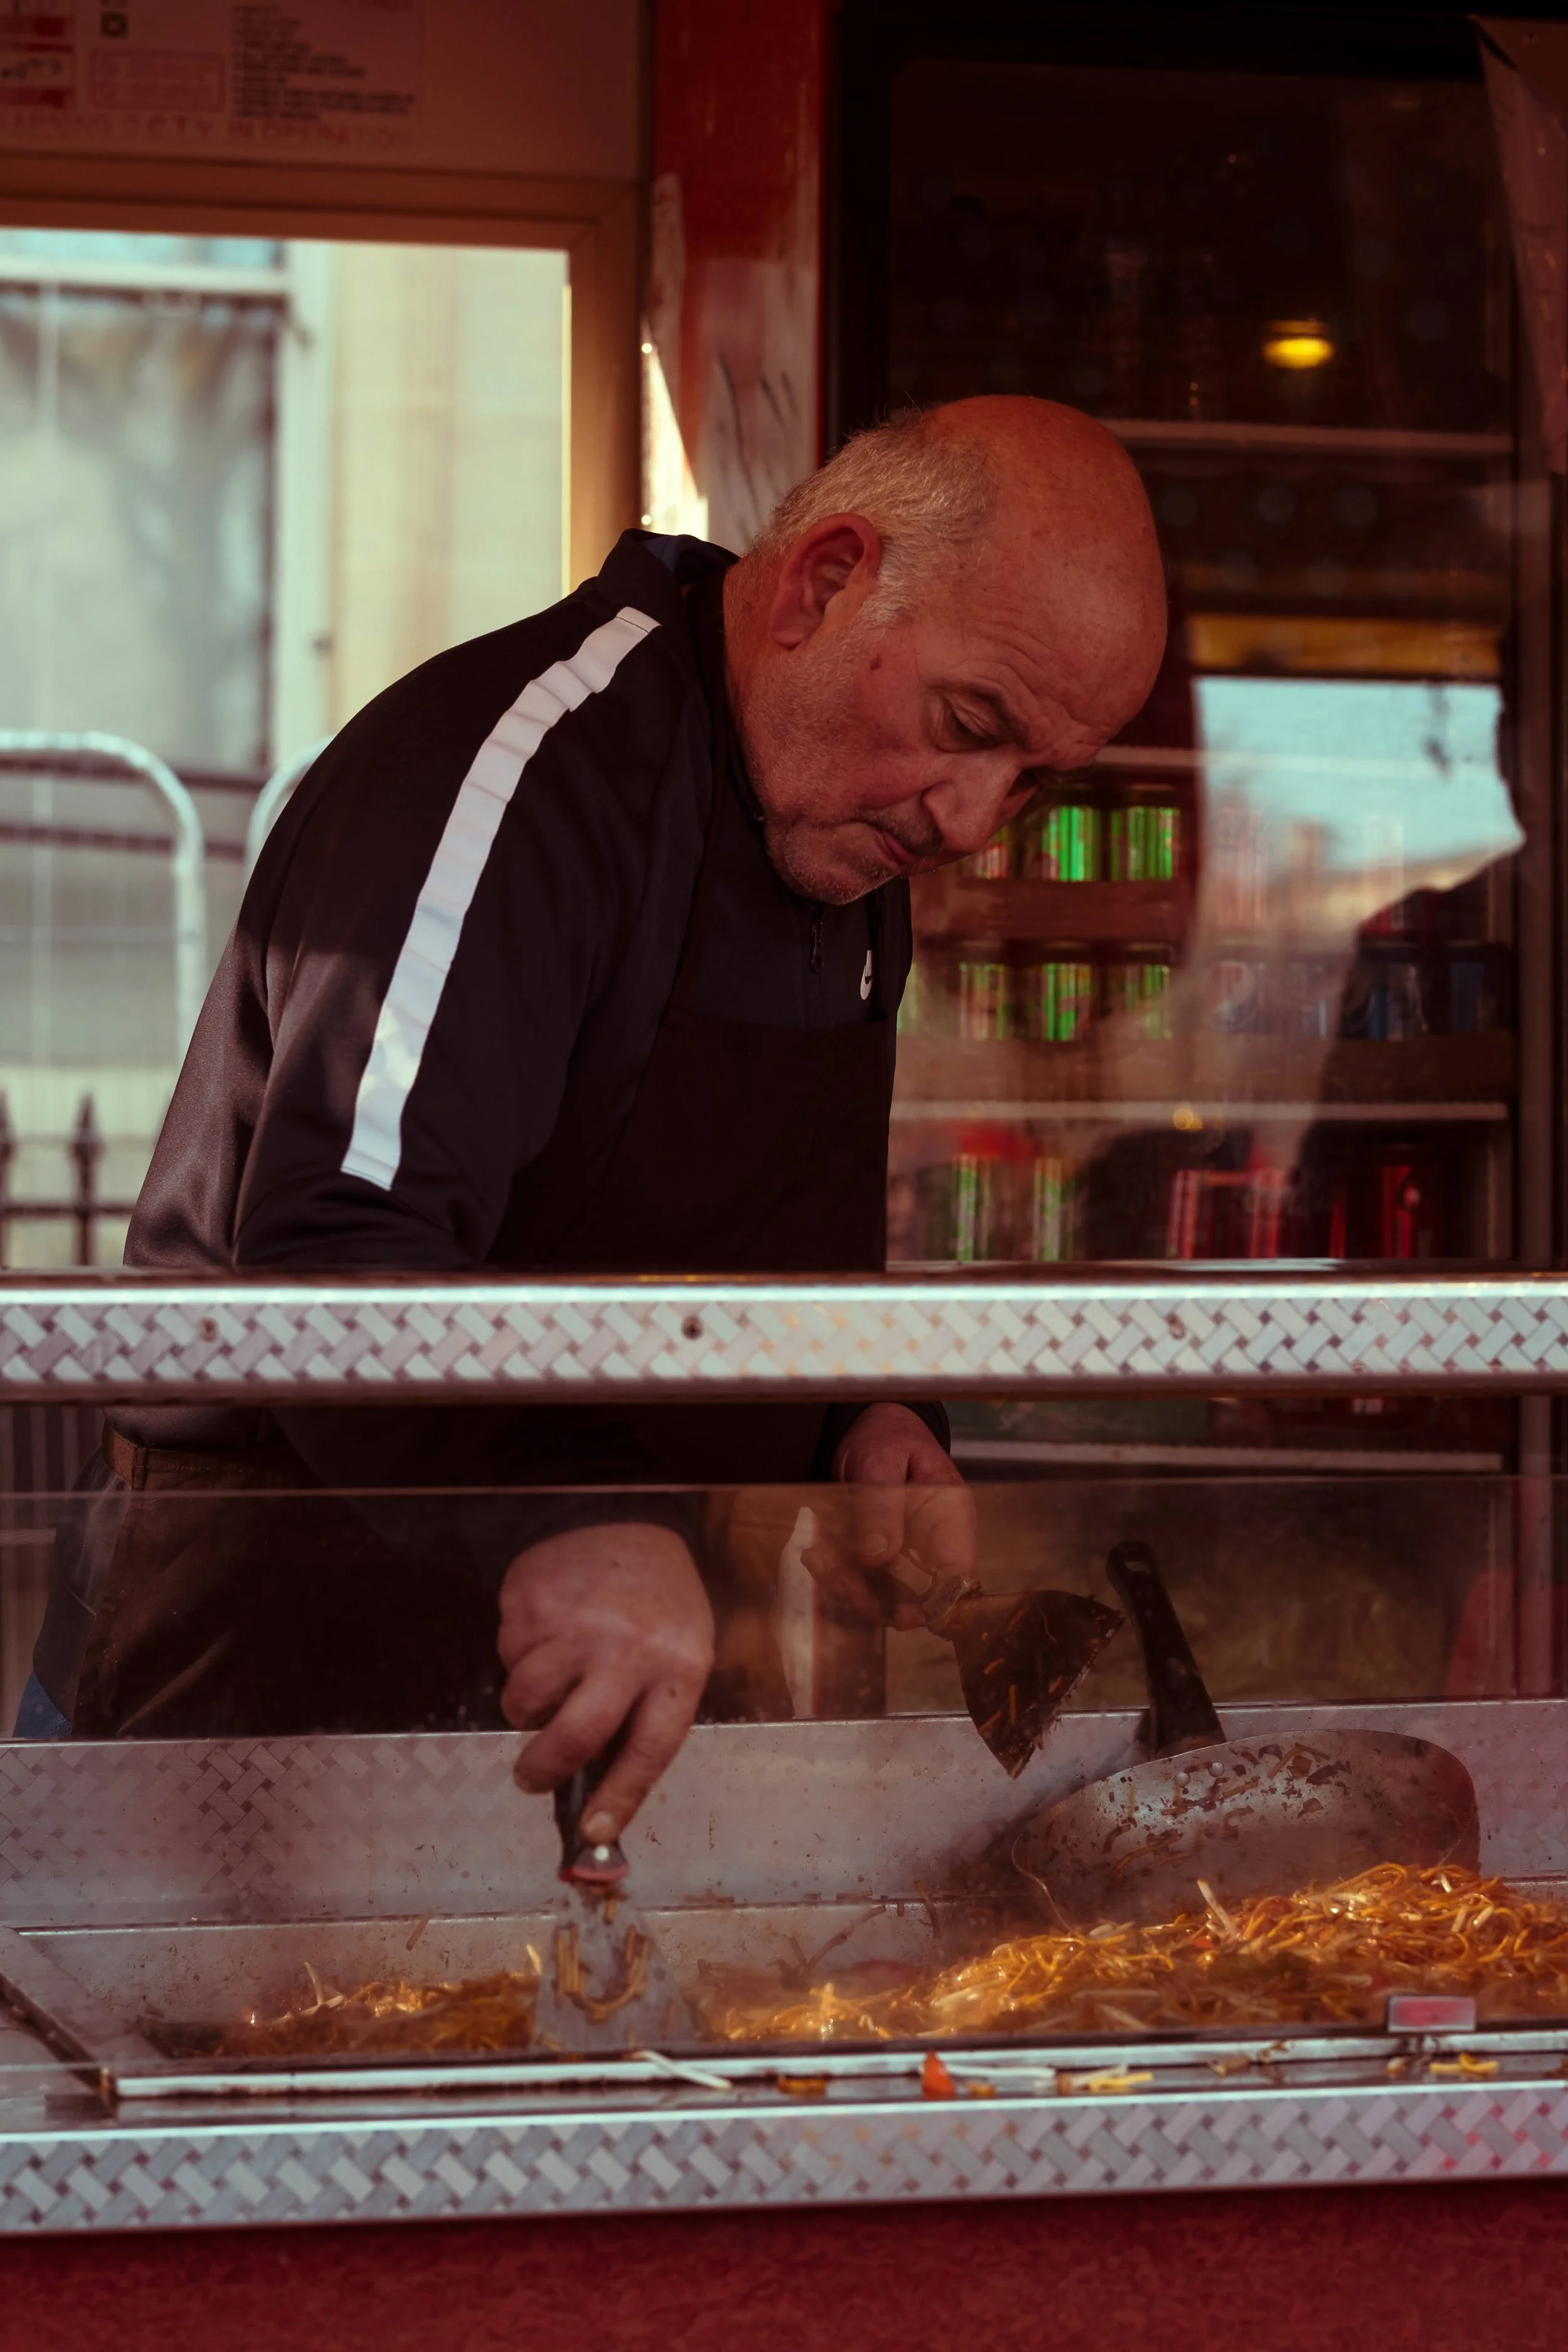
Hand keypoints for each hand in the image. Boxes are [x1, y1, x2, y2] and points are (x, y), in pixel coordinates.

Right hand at [499, 1523, 714, 1839]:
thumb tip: (597, 1799)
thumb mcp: (679, 1656)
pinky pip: (507, 1654)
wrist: (626, 1521)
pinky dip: (519, 1655)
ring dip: (526, 1706)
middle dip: (544, 1771)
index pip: (648, 1750)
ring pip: (525, 1699)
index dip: (618, 1798)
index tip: (593, 1832)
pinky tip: (547, 1631)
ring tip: (548, 1682)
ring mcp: (575, 1623)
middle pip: (575, 1735)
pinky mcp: (531, 1601)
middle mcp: (627, 1647)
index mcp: (678, 1668)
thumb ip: (644, 1718)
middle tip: (530, 1778)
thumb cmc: (658, 1607)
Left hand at [803, 1403, 976, 1627]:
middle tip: (841, 1583)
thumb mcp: (882, 1462)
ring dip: (849, 1588)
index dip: (938, 1606)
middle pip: (918, 1596)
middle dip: (878, 1601)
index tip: (903, 1616)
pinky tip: (816, 1554)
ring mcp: (905, 1553)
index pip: (958, 1576)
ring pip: (884, 1594)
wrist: (870, 1428)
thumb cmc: (887, 1437)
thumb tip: (879, 1556)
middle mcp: (932, 1543)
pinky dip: (836, 1574)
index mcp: (950, 1518)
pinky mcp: (877, 1556)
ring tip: (819, 1560)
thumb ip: (882, 1505)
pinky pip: (860, 1580)